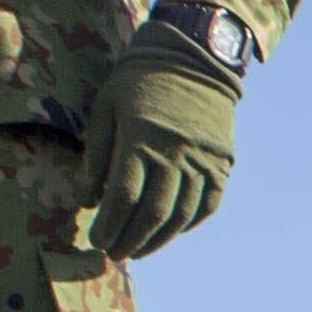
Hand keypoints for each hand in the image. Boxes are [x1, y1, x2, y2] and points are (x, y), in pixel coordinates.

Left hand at [79, 14, 243, 261]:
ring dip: (158, 239)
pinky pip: (208, 203)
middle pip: (152, 212)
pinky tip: (171, 230)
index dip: (108, 225)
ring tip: (139, 250)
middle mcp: (175, 153)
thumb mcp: (106, 107)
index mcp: (141, 139)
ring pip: (182, 214)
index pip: (122, 197)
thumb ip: (97, 155)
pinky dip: (189, 223)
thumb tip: (89, 200)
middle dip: (130, 240)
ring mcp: (203, 160)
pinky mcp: (222, 162)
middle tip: (114, 254)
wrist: (195, 58)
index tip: (96, 240)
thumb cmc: (139, 81)